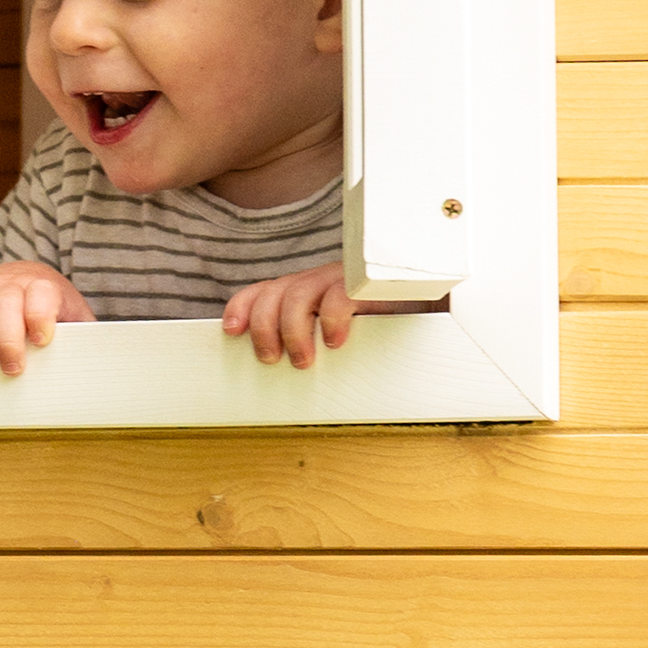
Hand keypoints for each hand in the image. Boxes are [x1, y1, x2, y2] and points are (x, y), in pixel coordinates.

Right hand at [0, 260, 95, 386]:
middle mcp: (4, 284)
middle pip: (3, 304)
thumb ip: (83, 342)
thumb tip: (96, 377)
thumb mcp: (74, 319)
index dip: (40, 314)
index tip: (43, 339)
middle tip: (13, 370)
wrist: (25, 279)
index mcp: (39, 286)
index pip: (40, 293)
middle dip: (7, 339)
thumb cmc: (50, 310)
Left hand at [222, 264, 353, 367]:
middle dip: (263, 329)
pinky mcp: (363, 287)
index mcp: (301, 291)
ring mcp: (338, 281)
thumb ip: (304, 342)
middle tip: (270, 358)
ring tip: (302, 360)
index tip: (230, 330)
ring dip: (293, 333)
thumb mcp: (329, 333)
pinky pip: (338, 297)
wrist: (417, 305)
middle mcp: (315, 281)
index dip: (240, 308)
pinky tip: (334, 340)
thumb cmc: (364, 328)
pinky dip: (331, 321)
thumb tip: (276, 367)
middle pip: (272, 295)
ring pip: (297, 297)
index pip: (261, 292)